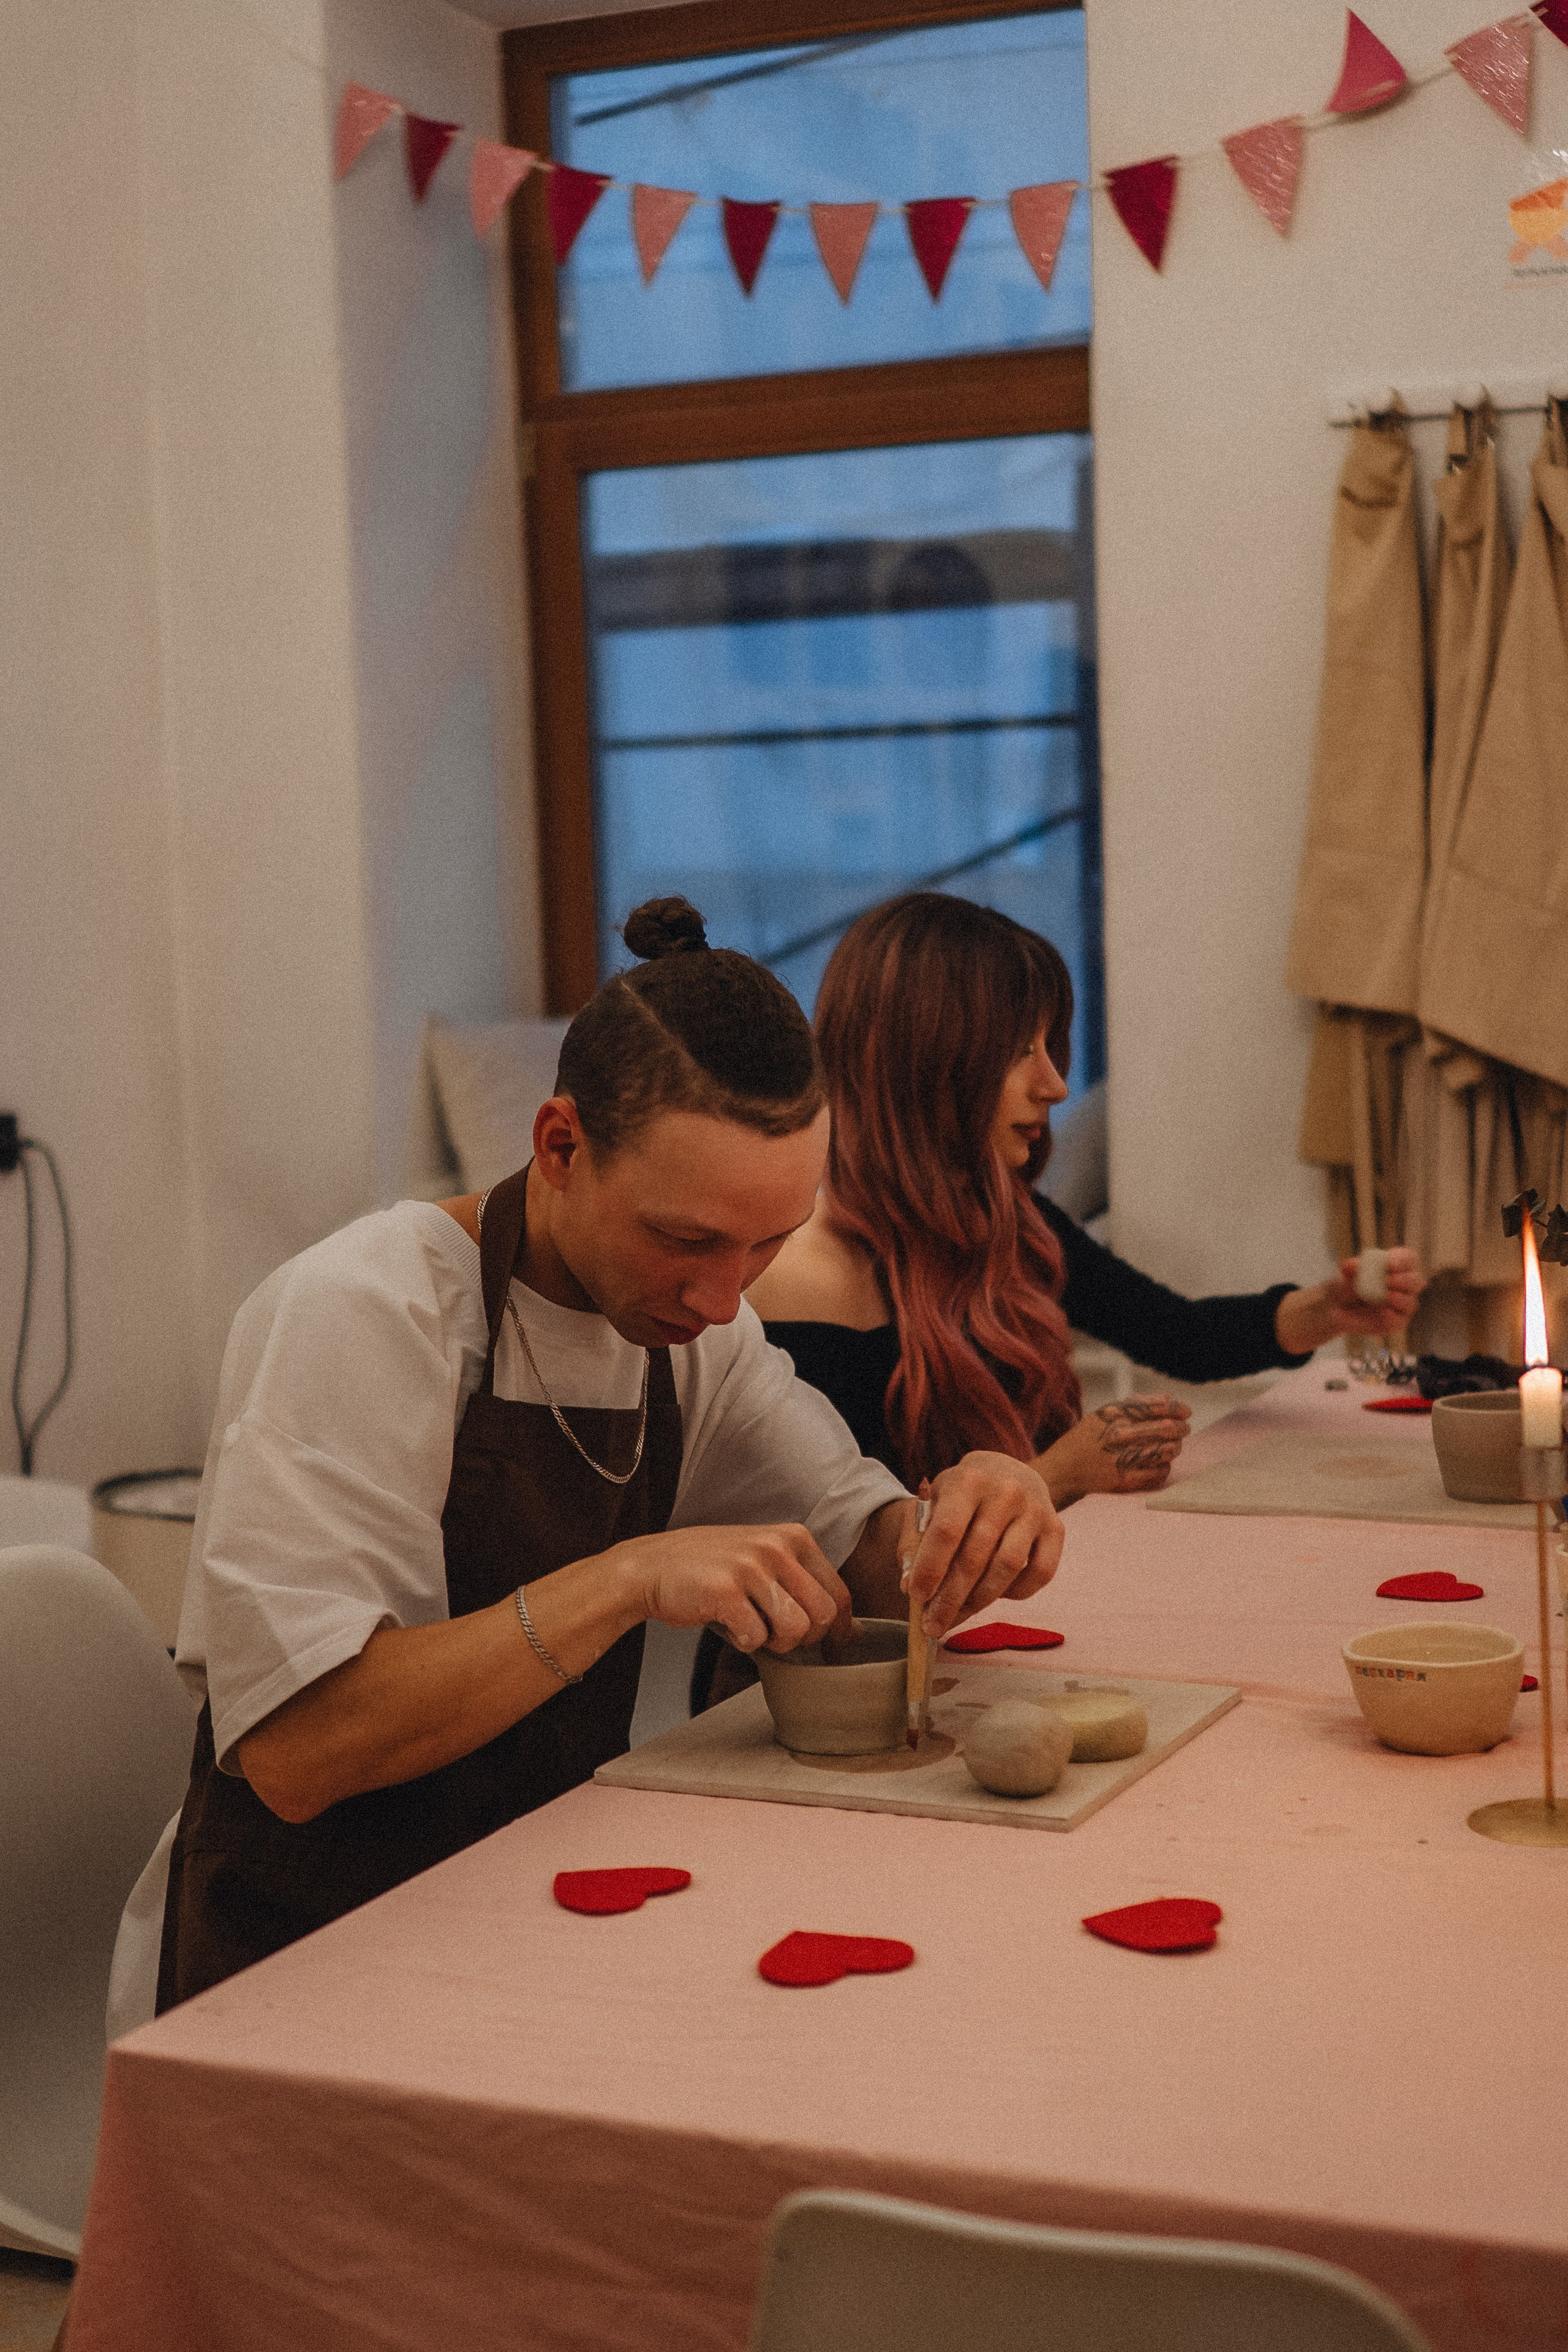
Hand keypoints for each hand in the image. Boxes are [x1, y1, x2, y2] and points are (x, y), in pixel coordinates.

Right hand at [618, 1522, 849, 1654]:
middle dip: (803, 1638)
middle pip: (822, 1615)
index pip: (838, 1593)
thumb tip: (851, 1631)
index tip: (827, 1647)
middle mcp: (776, 1547)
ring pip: (795, 1629)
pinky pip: (756, 1637)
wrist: (651, 1566)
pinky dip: (743, 1642)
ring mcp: (751, 1567)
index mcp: (793, 1537)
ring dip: (774, 1642)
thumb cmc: (711, 1569)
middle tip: (776, 1635)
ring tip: (751, 1628)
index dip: (836, 1630)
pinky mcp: (726, 1590)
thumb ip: (804, 1586)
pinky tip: (729, 1626)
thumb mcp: (764, 1561)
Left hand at [902, 1453, 1062, 1640]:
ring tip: (958, 1614)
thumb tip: (909, 1586)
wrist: (1010, 1472)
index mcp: (969, 1480)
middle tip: (933, 1625)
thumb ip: (915, 1541)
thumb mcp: (932, 1502)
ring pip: (1007, 1568)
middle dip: (951, 1597)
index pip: (947, 1530)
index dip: (930, 1567)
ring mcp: (1035, 1510)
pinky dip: (1016, 1592)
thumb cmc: (962, 1494)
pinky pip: (1040, 1573)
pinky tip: (995, 1595)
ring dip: (979, 1599)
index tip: (915, 1595)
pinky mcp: (1057, 1528)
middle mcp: (1006, 1492)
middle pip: (976, 1556)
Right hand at [1035, 1395, 1192, 1506]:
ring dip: (1175, 1447)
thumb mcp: (1104, 1414)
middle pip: (1166, 1429)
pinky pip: (1159, 1472)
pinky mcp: (1125, 1480)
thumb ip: (1136, 1404)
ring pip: (1166, 1451)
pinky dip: (1165, 1466)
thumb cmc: (1086, 1439)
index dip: (1177, 1409)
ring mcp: (1121, 1458)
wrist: (1063, 1470)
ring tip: (1173, 1446)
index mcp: (1113, 1414)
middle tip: (1184, 1429)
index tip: (1186, 1411)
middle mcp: (1117, 1434)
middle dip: (1181, 1428)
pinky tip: (1162, 1463)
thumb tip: (1168, 1398)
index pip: (1156, 1407)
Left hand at [1274, 1248, 1424, 1353]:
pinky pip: (1399, 1321)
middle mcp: (1403, 1286)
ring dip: (1400, 1299)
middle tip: (1388, 1281)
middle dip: (1405, 1280)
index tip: (1390, 1264)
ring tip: (1387, 1296)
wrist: (1334, 1307)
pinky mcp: (1395, 1322)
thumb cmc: (1345, 1284)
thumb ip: (1350, 1269)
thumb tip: (1348, 1265)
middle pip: (1416, 1281)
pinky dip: (1393, 1317)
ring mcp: (1401, 1305)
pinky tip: (1384, 1312)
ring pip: (1411, 1302)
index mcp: (1395, 1266)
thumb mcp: (1344, 1274)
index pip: (1408, 1259)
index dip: (1403, 1260)